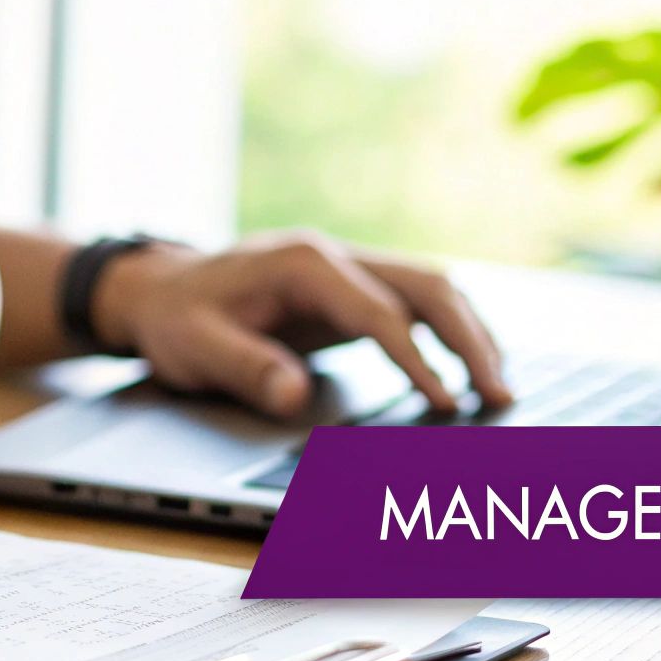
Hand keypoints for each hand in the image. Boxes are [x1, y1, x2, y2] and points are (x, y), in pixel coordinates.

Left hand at [90, 230, 510, 416]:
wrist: (161, 289)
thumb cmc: (177, 317)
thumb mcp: (195, 346)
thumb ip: (246, 368)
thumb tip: (293, 395)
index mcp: (303, 263)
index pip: (380, 311)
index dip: (417, 359)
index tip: (445, 403)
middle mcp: (335, 257)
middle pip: (427, 285)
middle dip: (470, 340)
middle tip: (500, 395)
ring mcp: (348, 269)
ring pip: (432, 289)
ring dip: (471, 334)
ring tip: (500, 388)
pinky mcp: (351, 291)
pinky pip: (416, 304)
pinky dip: (451, 332)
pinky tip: (470, 368)